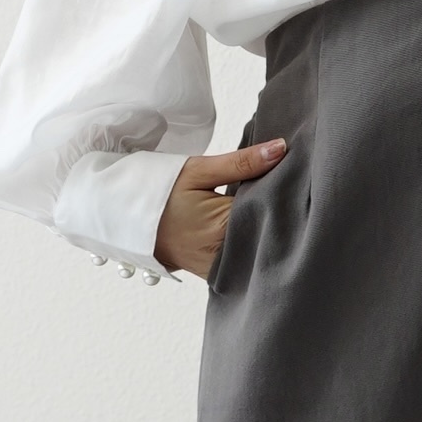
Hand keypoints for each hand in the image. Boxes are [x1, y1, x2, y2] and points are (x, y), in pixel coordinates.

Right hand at [153, 138, 288, 280]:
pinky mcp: (214, 272)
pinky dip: (251, 240)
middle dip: (279, 209)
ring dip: (266, 226)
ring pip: (259, 245)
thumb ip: (242, 162)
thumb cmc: (159, 193)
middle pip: (269, 229)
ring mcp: (219, 266)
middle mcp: (224, 253)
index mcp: (224, 226)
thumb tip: (281, 148)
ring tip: (270, 203)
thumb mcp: (197, 171)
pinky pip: (244, 256)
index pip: (273, 208)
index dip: (285, 191)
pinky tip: (252, 223)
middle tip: (287, 186)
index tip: (294, 174)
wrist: (127, 222)